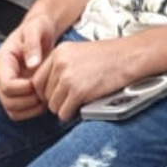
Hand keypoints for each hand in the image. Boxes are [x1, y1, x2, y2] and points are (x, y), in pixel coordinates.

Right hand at [0, 15, 56, 121]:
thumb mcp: (36, 28)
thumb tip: (32, 65)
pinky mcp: (13, 94)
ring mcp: (5, 87)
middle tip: (47, 93)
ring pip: (12, 111)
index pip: (7, 86)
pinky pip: (18, 112)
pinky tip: (45, 101)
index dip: (25, 89)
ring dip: (31, 109)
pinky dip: (31, 111)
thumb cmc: (38, 28)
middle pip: (8, 102)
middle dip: (30, 101)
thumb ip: (33, 43)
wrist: (40, 32)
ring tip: (47, 97)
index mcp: (1, 61)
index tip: (41, 81)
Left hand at [37, 35, 159, 122]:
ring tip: (77, 103)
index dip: (45, 92)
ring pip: (53, 105)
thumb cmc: (110, 56)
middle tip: (68, 101)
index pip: (37, 80)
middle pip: (43, 94)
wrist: (129, 56)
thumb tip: (50, 88)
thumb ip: (62, 66)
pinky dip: (71, 114)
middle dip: (54, 101)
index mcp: (58, 52)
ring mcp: (68, 78)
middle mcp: (60, 63)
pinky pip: (64, 112)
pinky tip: (80, 108)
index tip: (55, 96)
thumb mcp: (79, 53)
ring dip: (63, 108)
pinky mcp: (78, 92)